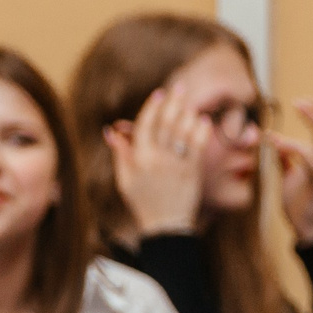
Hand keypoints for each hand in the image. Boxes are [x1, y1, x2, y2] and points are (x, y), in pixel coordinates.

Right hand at [104, 88, 208, 235]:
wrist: (166, 226)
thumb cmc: (143, 203)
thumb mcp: (125, 180)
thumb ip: (120, 153)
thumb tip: (111, 131)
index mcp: (139, 159)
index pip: (145, 125)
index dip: (152, 107)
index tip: (158, 94)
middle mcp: (158, 159)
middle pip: (166, 122)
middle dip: (172, 102)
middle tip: (179, 87)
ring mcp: (177, 163)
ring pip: (183, 129)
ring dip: (187, 112)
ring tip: (189, 102)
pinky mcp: (193, 169)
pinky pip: (198, 143)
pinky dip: (201, 129)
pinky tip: (202, 120)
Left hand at [272, 98, 312, 243]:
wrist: (306, 229)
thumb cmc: (298, 204)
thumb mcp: (287, 178)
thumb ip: (284, 160)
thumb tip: (276, 142)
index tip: (299, 102)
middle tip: (299, 102)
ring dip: (299, 139)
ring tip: (278, 139)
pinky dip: (298, 155)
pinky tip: (281, 149)